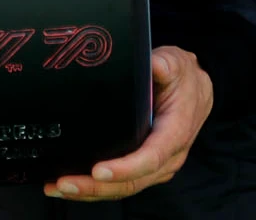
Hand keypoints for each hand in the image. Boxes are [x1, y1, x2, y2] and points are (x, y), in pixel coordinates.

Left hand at [44, 46, 211, 200]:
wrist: (196, 90)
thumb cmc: (183, 78)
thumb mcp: (176, 63)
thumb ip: (165, 64)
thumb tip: (152, 64)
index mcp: (176, 132)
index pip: (151, 157)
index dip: (125, 168)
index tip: (99, 169)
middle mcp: (169, 157)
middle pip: (132, 182)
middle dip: (96, 186)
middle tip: (65, 183)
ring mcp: (157, 167)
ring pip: (124, 189)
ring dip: (90, 192)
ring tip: (59, 187)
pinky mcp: (145, 170)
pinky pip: (121, 186)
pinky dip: (96, 189)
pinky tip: (71, 187)